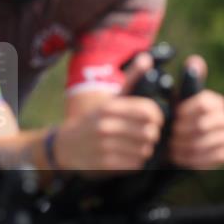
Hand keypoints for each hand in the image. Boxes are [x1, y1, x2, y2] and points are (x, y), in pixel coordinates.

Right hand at [55, 53, 164, 173]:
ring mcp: (104, 146)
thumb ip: (131, 79)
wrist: (65, 146)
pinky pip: (134, 165)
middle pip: (150, 133)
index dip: (158, 117)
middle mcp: (106, 125)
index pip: (149, 111)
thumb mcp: (110, 99)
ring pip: (144, 150)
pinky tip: (128, 156)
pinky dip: (136, 162)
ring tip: (136, 146)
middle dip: (152, 136)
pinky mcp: (104, 164)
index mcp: (110, 107)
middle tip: (146, 136)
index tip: (154, 120)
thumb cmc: (94, 120)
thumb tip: (147, 58)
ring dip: (144, 150)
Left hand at [170, 55, 223, 169]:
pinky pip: (211, 158)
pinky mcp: (223, 154)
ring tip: (170, 145)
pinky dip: (192, 158)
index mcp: (215, 101)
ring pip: (208, 142)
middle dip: (183, 131)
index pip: (205, 104)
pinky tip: (178, 156)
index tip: (173, 117)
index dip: (186, 112)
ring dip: (185, 145)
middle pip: (205, 125)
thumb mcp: (172, 97)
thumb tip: (196, 60)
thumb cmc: (171, 115)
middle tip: (169, 134)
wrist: (170, 142)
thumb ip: (183, 80)